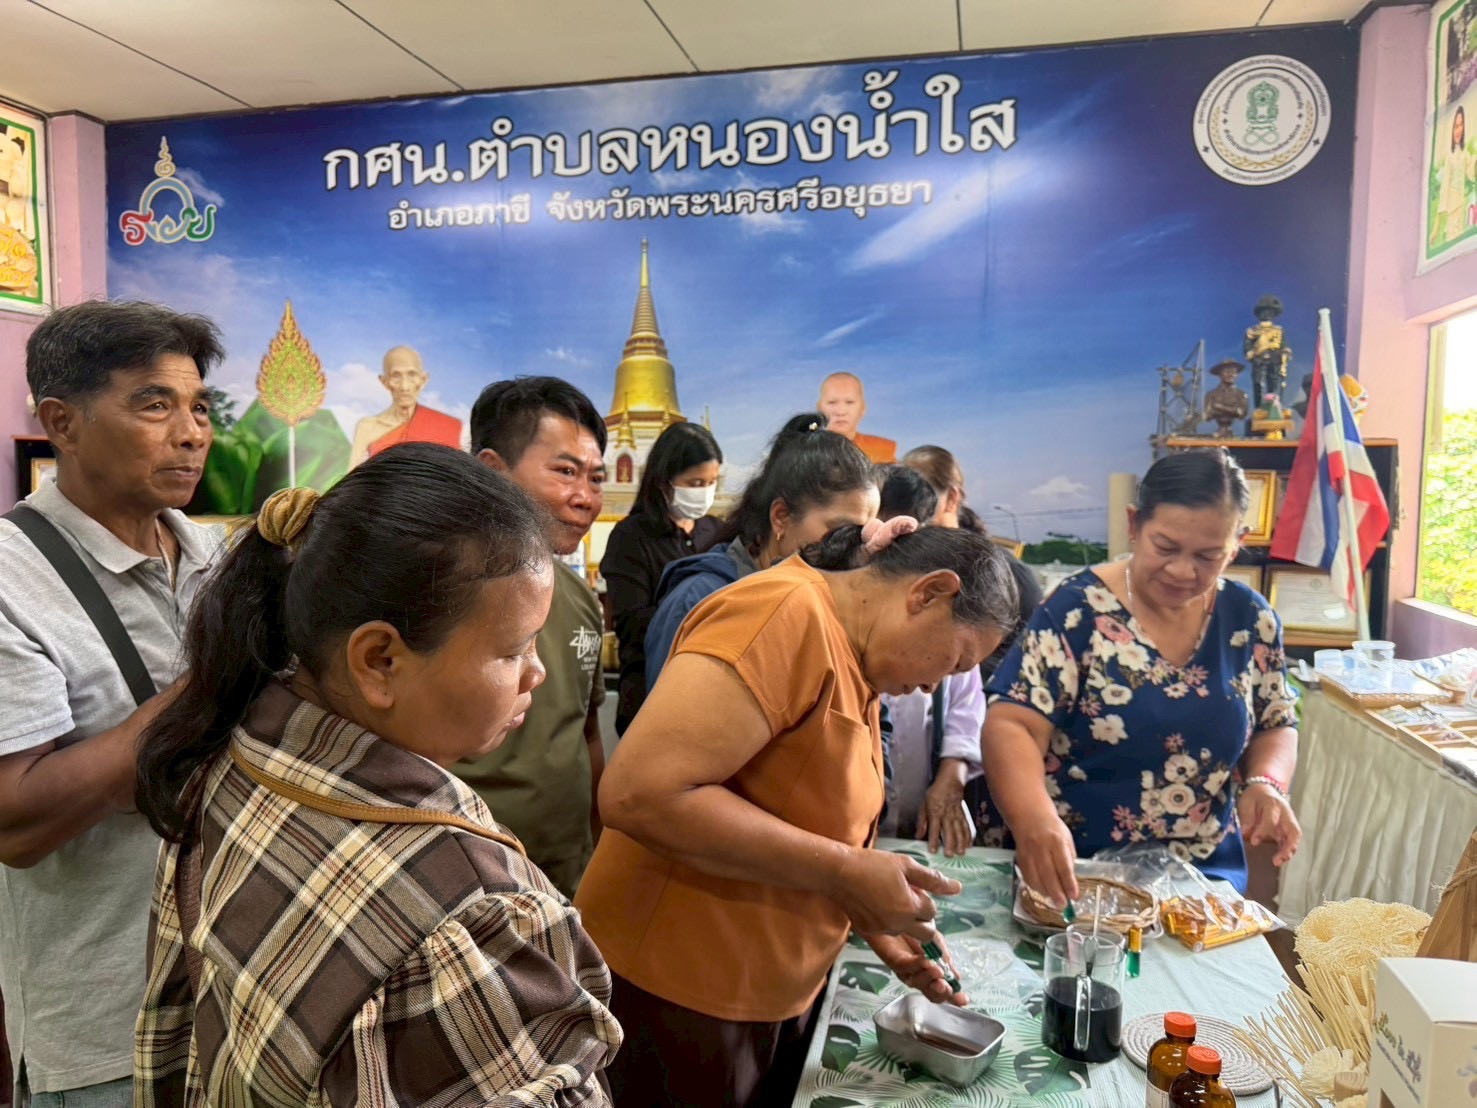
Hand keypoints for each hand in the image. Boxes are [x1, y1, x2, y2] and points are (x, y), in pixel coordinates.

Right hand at [827, 847, 962, 943]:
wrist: (839, 872)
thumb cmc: (873, 864)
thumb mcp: (906, 866)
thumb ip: (933, 879)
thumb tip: (958, 888)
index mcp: (909, 908)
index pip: (932, 911)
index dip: (925, 897)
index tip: (912, 886)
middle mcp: (898, 924)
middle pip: (926, 932)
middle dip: (923, 917)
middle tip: (910, 899)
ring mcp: (883, 930)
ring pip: (907, 932)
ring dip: (907, 920)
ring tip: (892, 898)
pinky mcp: (870, 932)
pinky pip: (890, 932)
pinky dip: (890, 922)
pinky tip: (879, 904)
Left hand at [864, 931, 967, 1006]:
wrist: (891, 914)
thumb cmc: (913, 928)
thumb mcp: (935, 940)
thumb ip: (944, 957)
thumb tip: (956, 977)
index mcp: (931, 971)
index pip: (944, 989)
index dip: (954, 997)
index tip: (964, 999)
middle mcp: (918, 975)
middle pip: (930, 993)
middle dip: (940, 993)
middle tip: (946, 987)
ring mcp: (905, 970)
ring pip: (917, 982)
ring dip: (929, 978)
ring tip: (938, 972)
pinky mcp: (893, 960)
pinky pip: (906, 966)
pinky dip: (918, 964)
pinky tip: (926, 961)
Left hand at [916, 773, 970, 856]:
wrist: (950, 783)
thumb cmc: (935, 795)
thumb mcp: (923, 806)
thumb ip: (921, 822)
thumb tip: (918, 836)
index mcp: (935, 813)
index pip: (933, 829)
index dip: (933, 840)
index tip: (933, 850)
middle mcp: (946, 815)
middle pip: (949, 831)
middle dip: (950, 844)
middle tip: (950, 855)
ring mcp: (956, 815)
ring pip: (960, 830)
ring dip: (961, 842)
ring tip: (961, 852)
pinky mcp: (964, 814)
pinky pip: (967, 826)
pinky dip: (969, 836)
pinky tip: (969, 844)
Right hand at [1014, 814, 1078, 908]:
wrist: (1029, 816)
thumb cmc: (1053, 829)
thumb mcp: (1066, 839)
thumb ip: (1068, 858)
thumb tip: (1070, 881)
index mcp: (1057, 841)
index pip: (1064, 865)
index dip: (1069, 883)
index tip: (1074, 896)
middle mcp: (1041, 847)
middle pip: (1048, 874)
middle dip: (1056, 892)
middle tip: (1062, 905)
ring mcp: (1028, 853)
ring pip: (1035, 877)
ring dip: (1045, 892)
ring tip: (1053, 900)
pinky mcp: (1019, 858)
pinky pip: (1026, 876)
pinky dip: (1034, 886)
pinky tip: (1042, 891)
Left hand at [1238, 783, 1300, 865]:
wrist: (1265, 789)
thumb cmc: (1255, 797)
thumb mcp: (1247, 802)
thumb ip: (1247, 817)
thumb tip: (1245, 833)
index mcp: (1273, 804)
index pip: (1270, 819)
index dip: (1263, 831)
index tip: (1253, 842)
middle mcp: (1285, 814)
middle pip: (1292, 831)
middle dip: (1287, 847)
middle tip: (1277, 860)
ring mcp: (1289, 822)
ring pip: (1294, 838)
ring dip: (1289, 851)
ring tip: (1279, 862)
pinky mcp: (1288, 829)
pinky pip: (1291, 841)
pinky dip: (1288, 850)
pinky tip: (1280, 859)